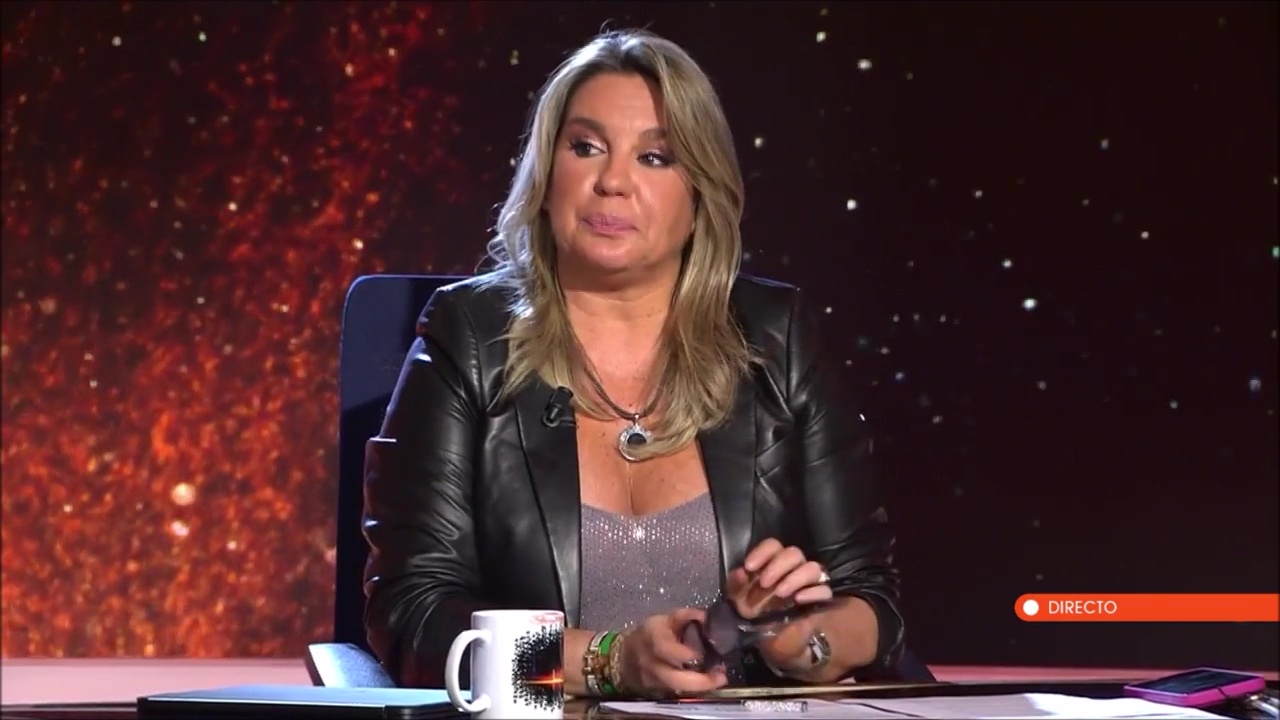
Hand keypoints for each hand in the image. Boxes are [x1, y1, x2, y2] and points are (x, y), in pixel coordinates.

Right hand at [616, 608, 729, 697]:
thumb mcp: (663, 620)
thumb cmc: (649, 634)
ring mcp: (654, 680)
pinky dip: (695, 687)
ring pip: (678, 689)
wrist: (625, 658)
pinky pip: (679, 691)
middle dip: (700, 680)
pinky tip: (708, 681)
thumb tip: (707, 617)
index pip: (664, 648)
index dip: (684, 652)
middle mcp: (651, 663)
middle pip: (674, 678)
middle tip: (721, 676)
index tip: (703, 651)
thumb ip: (684, 616)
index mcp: (651, 638)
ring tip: (719, 678)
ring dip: (701, 685)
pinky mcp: (659, 691)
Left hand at [725, 538, 833, 671]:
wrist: (771, 641)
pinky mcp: (819, 601)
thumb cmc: (755, 613)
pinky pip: (824, 590)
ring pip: (813, 567)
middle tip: (765, 583)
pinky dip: (813, 592)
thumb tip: (740, 572)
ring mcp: (808, 584)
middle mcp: (792, 568)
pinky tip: (798, 600)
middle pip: (794, 553)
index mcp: (772, 563)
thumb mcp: (738, 600)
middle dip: (778, 565)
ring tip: (780, 593)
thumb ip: (736, 584)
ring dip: (796, 577)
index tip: (750, 567)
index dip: (762, 552)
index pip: (773, 545)